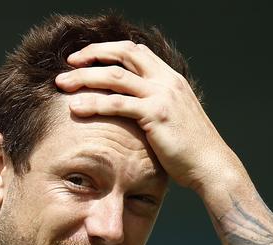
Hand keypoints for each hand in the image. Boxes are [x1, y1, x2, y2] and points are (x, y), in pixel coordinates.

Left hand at [55, 41, 248, 196]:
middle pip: (123, 53)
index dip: (108, 50)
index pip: (135, 50)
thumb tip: (132, 111)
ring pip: (116, 76)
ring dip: (85, 77)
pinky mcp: (156, 114)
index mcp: (170, 78)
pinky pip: (118, 104)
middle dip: (92, 55)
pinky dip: (94, 103)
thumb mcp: (173, 119)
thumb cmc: (189, 150)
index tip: (86, 59)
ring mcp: (162, 95)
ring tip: (62, 84)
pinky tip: (77, 107)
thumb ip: (154, 107)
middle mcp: (166, 81)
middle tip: (68, 64)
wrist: (210, 166)